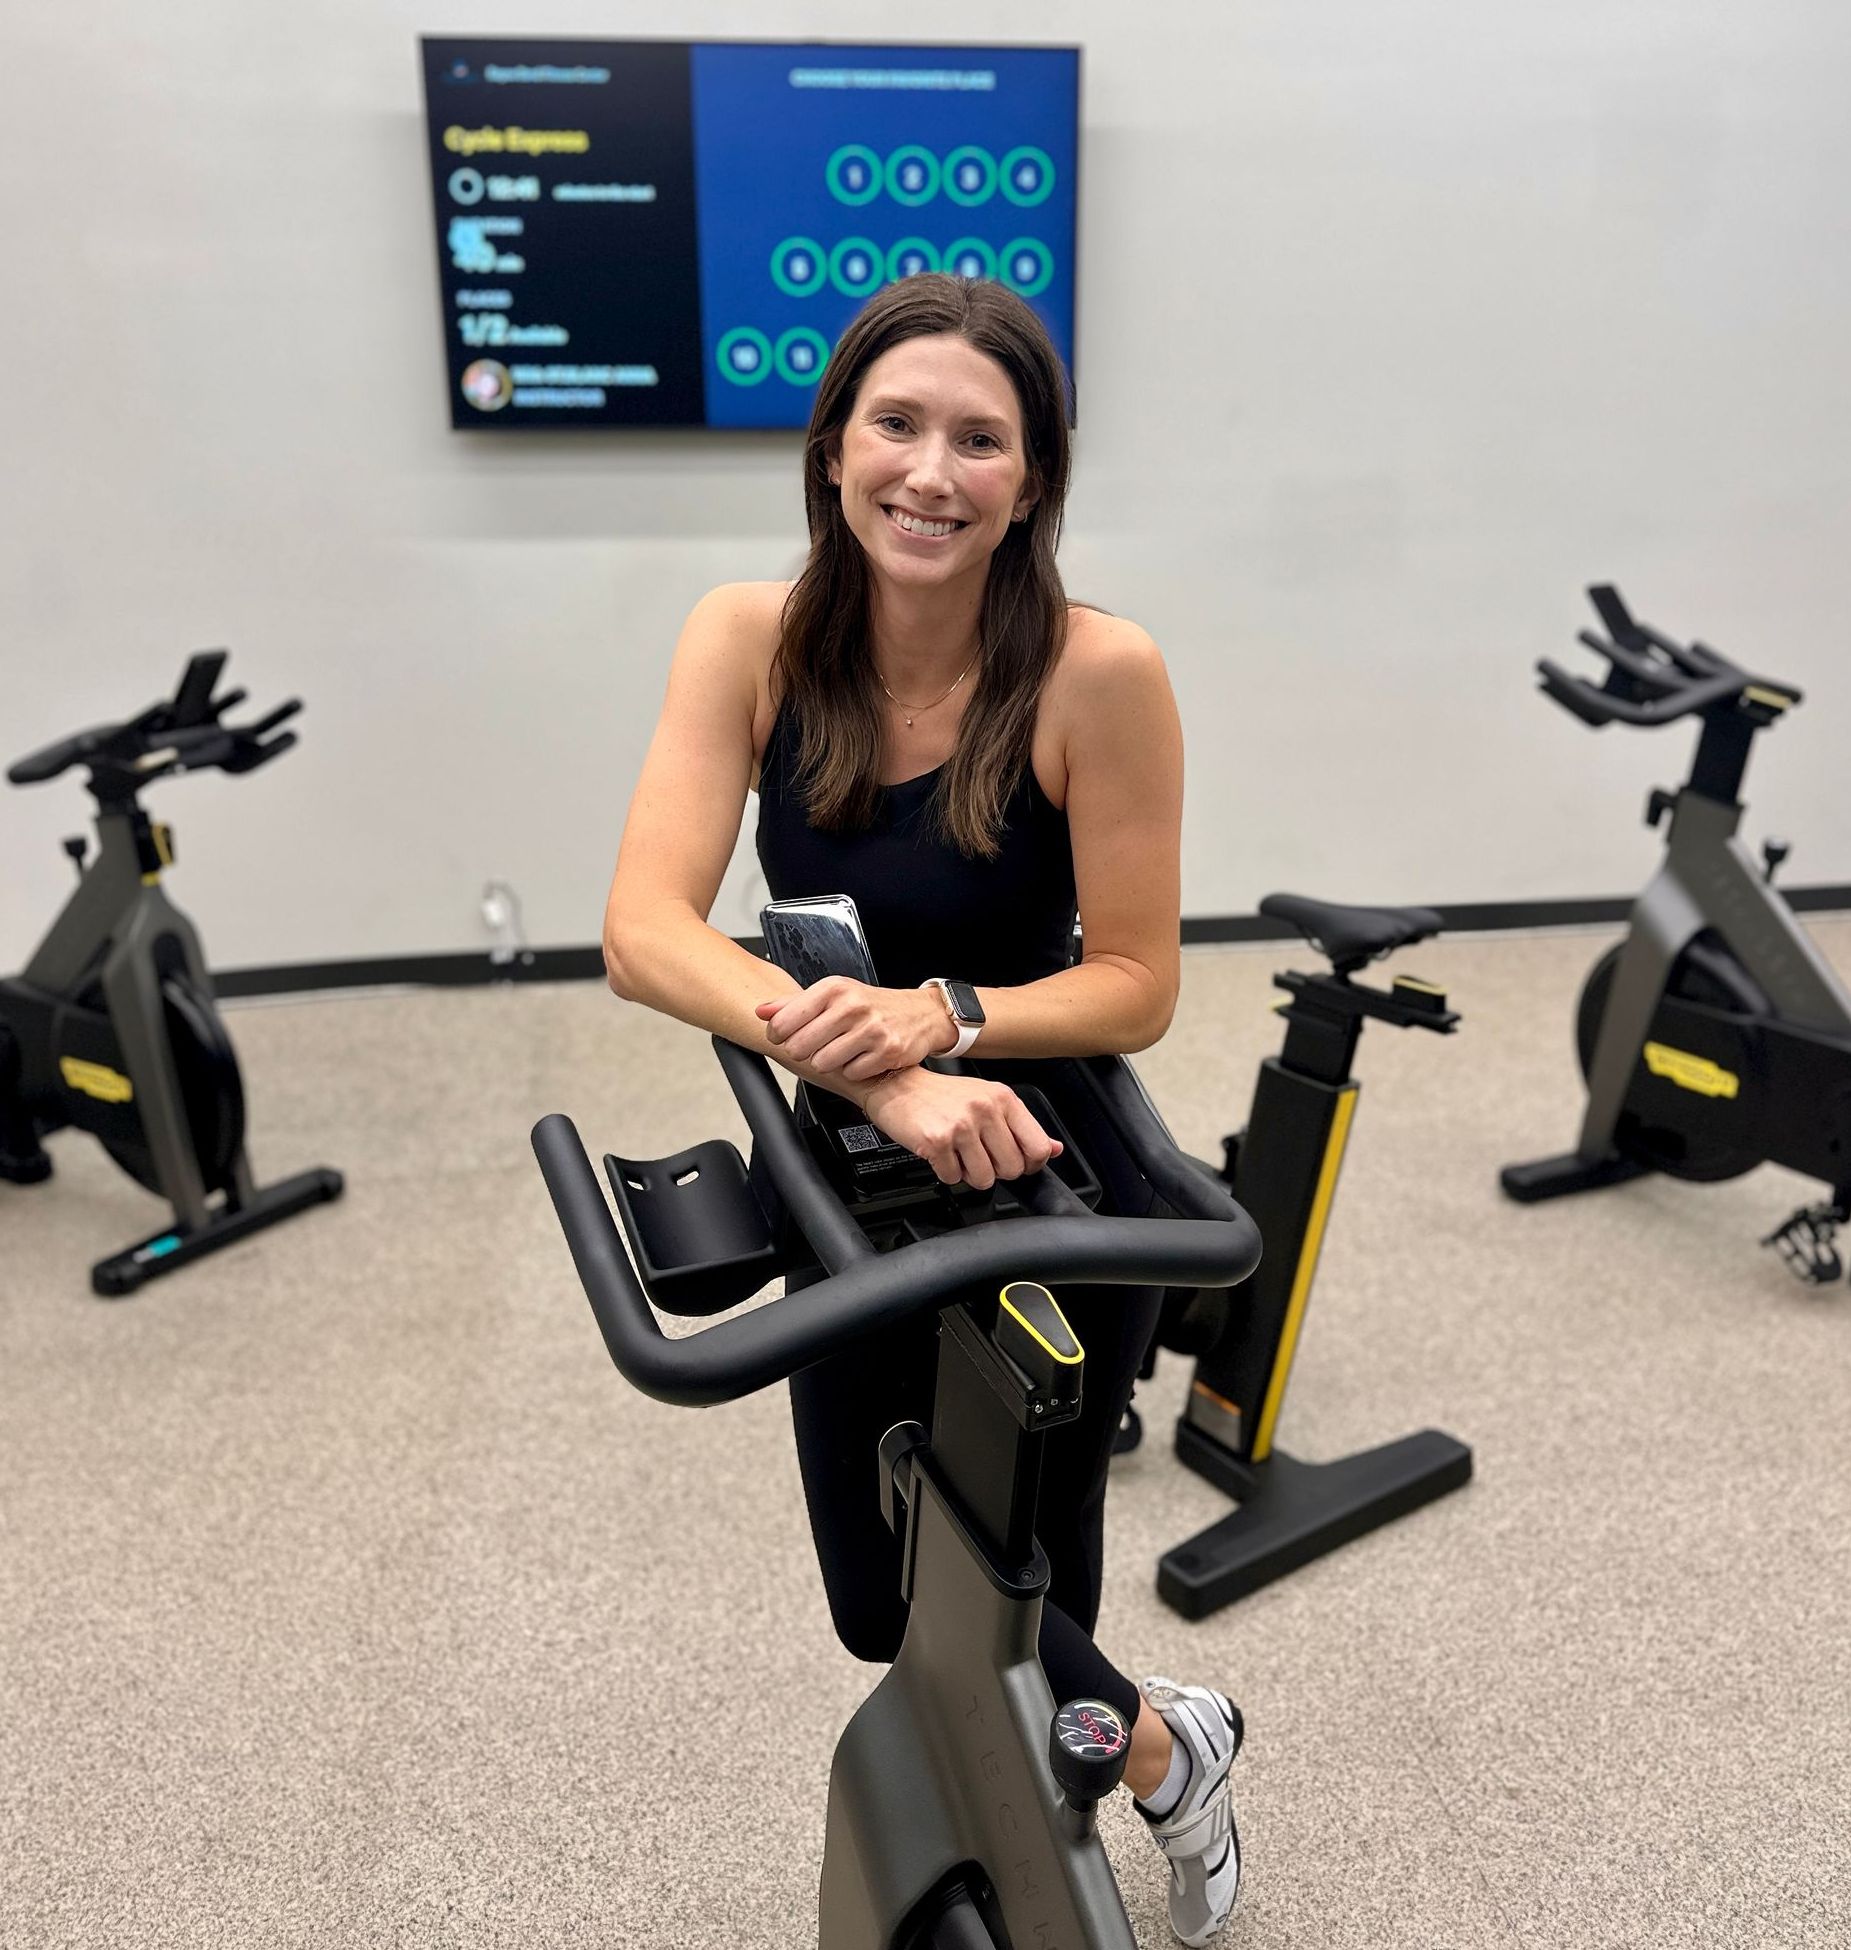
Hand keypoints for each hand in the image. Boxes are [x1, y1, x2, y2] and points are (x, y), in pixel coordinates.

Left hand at [756, 978, 951, 1080]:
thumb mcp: (834, 995)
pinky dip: (854, 1070)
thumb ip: (794, 1004)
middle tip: (817, 1045)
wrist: (921, 1013)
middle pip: (800, 1046)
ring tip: (843, 1050)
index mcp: (833, 989)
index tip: (784, 1036)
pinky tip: (862, 1057)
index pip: (784, 1021)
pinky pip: (851, 1073)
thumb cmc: (872, 1005)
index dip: (778, 1035)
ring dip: (830, 1062)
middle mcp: (852, 1006)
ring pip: (823, 1063)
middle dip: (804, 1051)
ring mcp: (871, 1030)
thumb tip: (761, 1011)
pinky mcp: (886, 1052)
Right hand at [861, 1069, 1062, 1189]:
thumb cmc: (940, 1094)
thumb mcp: (987, 1099)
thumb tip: (1054, 1149)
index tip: (1018, 1162)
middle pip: (1012, 1169)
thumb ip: (1022, 1126)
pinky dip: (947, 1173)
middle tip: (979, 1156)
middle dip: (996, 1170)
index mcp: (1003, 1099)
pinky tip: (941, 1154)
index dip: (1030, 1164)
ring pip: (984, 1179)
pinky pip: (954, 1179)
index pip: (1038, 1147)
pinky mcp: (936, 1142)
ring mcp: (960, 1126)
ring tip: (959, 1155)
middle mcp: (985, 1110)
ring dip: (970, 1174)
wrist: (896, 1085)